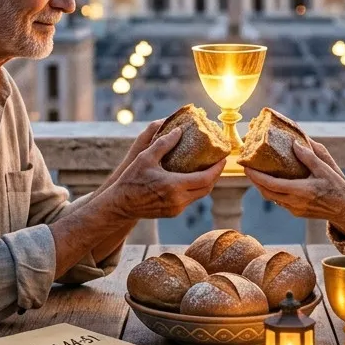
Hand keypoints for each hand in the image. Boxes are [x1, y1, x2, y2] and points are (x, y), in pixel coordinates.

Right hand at [102, 127, 226, 220]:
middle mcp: (178, 200)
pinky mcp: (173, 213)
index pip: (206, 179)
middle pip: (207, 188)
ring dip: (206, 182)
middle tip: (218, 162)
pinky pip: (190, 200)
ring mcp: (176, 208)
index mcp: (174, 186)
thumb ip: (163, 143)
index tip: (223, 158)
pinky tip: (193, 179)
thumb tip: (179, 131)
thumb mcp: (145, 157)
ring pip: (199, 195)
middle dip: (215, 175)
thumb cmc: (131, 179)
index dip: (218, 169)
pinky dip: (195, 189)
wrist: (120, 205)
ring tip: (208, 168)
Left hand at [244, 138, 344, 234]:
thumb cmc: (337, 188)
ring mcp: (294, 209)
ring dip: (263, 186)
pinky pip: (280, 201)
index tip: (246, 167)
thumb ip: (309, 157)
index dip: (255, 176)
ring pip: (271, 198)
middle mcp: (294, 202)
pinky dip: (273, 191)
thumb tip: (295, 143)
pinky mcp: (297, 212)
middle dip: (254, 181)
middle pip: (266, 192)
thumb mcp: (325, 169)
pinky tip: (274, 182)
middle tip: (247, 168)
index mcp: (300, 191)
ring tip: (258, 173)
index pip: (270, 184)